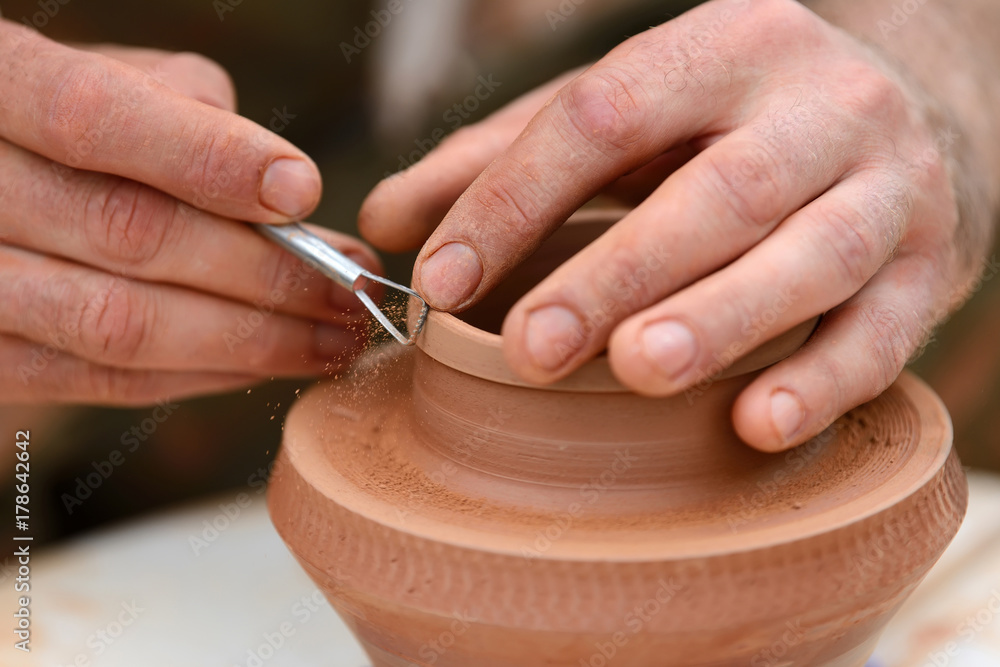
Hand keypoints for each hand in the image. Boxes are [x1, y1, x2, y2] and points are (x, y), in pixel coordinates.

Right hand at [0, 23, 379, 403]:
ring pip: (121, 324)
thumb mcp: (113, 78)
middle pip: (128, 234)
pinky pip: (106, 381)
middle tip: (355, 287)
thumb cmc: (66, 125)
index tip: (304, 192)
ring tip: (335, 337)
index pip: (93, 117)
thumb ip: (187, 113)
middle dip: (266, 270)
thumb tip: (282, 191)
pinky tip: (272, 362)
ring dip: (252, 338)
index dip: (206, 158)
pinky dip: (205, 375)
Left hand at [360, 0, 993, 451]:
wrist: (916, 111)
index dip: (514, 198)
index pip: (602, 114)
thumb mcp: (628, 117)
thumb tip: (388, 222)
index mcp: (725, 49)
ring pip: (808, 254)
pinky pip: (884, 331)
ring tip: (637, 371)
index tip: (442, 281)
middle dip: (617, 272)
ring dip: (721, 319)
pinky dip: (822, 379)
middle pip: (714, 191)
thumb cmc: (735, 124)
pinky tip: (755, 425)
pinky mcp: (934, 267)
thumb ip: (506, 160)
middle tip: (533, 350)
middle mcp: (819, 105)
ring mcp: (888, 186)